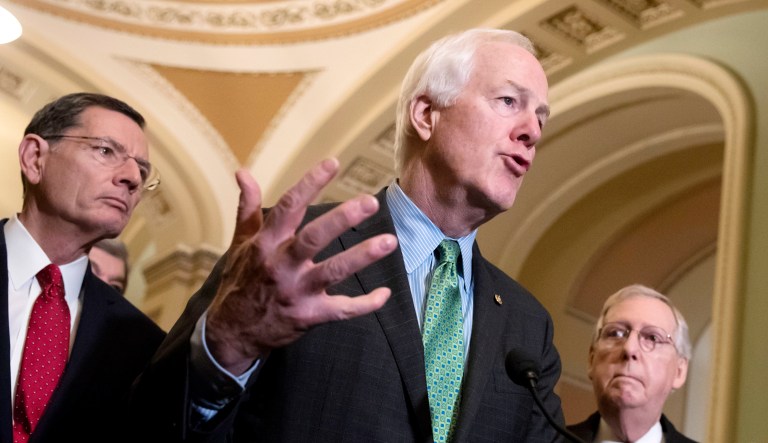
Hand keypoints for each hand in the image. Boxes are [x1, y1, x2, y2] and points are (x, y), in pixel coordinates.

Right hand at [206, 159, 397, 374]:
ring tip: (389, 241)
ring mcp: (296, 292)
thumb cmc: (240, 281)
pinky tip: (385, 294)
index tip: (332, 162)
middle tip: (370, 202)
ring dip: (362, 256)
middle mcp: (281, 265)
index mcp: (265, 244)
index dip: (310, 183)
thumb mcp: (240, 243)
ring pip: (333, 272)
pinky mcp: (308, 316)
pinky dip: (365, 304)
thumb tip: (243, 172)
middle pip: (314, 238)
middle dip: (342, 219)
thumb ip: (247, 207)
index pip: (288, 207)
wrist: (232, 333)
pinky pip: (341, 310)